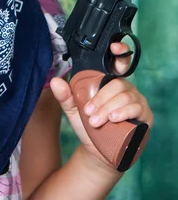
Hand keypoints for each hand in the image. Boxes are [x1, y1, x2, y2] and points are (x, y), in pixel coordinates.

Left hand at [49, 41, 153, 168]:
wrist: (99, 152)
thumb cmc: (90, 127)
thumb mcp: (74, 111)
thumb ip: (65, 96)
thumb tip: (55, 81)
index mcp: (109, 82)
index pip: (118, 62)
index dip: (120, 51)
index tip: (114, 47)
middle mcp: (124, 88)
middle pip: (116, 84)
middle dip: (100, 98)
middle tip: (88, 113)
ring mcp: (136, 100)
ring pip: (124, 97)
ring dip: (108, 108)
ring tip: (95, 121)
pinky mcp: (144, 115)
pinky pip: (136, 108)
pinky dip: (123, 112)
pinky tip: (114, 119)